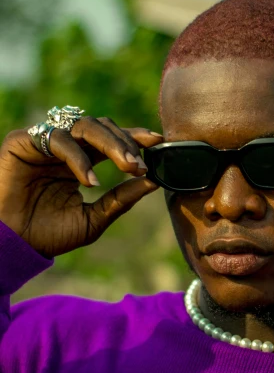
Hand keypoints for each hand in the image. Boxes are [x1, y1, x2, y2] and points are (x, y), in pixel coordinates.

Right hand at [0, 116, 161, 258]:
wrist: (15, 246)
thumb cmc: (50, 234)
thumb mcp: (95, 219)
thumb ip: (121, 200)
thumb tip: (153, 182)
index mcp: (81, 161)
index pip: (112, 140)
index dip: (135, 137)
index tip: (159, 143)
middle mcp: (65, 147)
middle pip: (102, 127)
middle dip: (127, 143)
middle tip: (140, 165)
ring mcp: (44, 142)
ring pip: (84, 126)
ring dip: (111, 144)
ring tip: (127, 168)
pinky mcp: (23, 141)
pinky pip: (57, 138)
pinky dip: (78, 158)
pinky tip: (90, 181)